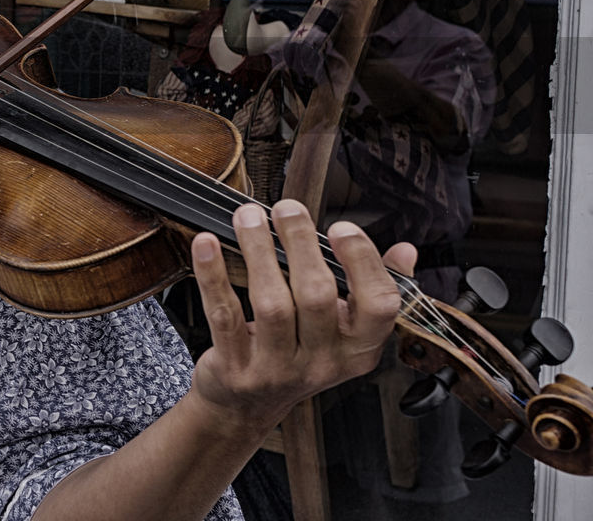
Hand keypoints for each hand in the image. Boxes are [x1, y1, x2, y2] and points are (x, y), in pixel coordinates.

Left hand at [189, 199, 415, 430]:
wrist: (246, 406)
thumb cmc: (298, 354)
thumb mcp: (342, 332)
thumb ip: (372, 288)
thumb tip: (406, 251)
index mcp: (357, 349)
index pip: (379, 307)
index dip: (364, 263)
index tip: (341, 228)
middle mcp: (322, 362)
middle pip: (317, 296)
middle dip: (300, 244)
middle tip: (286, 208)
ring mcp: (277, 368)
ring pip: (272, 304)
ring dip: (259, 252)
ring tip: (249, 217)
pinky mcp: (236, 367)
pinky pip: (225, 315)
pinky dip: (214, 277)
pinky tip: (207, 244)